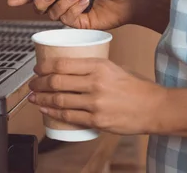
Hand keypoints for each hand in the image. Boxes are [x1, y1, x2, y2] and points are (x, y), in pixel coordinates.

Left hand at [27, 58, 166, 135]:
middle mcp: (96, 83)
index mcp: (99, 66)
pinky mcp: (97, 121)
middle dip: (38, 83)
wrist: (154, 108)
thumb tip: (71, 68)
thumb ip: (94, 67)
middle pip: (56, 81)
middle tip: (32, 83)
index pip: (63, 64)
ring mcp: (95, 103)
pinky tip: (45, 109)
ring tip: (33, 96)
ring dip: (41, 98)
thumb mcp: (115, 67)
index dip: (44, 66)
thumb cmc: (137, 87)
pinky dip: (53, 112)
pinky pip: (69, 116)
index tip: (37, 68)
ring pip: (59, 100)